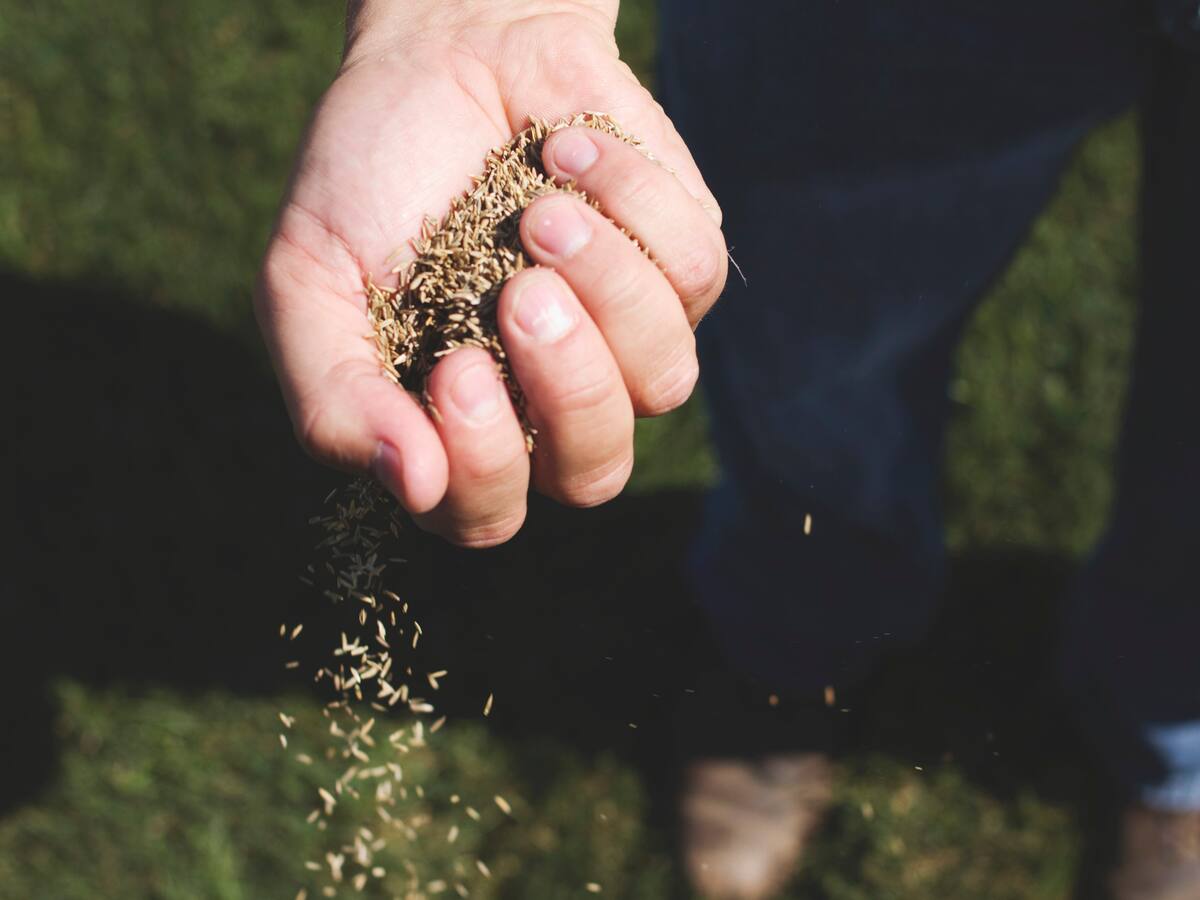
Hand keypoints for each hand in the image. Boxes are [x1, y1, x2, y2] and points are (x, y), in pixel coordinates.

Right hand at [255, 0, 726, 546]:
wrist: (443, 52)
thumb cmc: (368, 175)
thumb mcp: (306, 281)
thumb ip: (334, 395)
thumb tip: (412, 486)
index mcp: (461, 422)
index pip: (490, 514)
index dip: (485, 463)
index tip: (455, 365)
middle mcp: (550, 399)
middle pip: (596, 471)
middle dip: (567, 387)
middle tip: (520, 291)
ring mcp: (626, 340)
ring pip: (665, 381)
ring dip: (606, 286)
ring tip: (542, 209)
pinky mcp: (683, 267)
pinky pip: (696, 273)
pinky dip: (631, 200)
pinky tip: (568, 153)